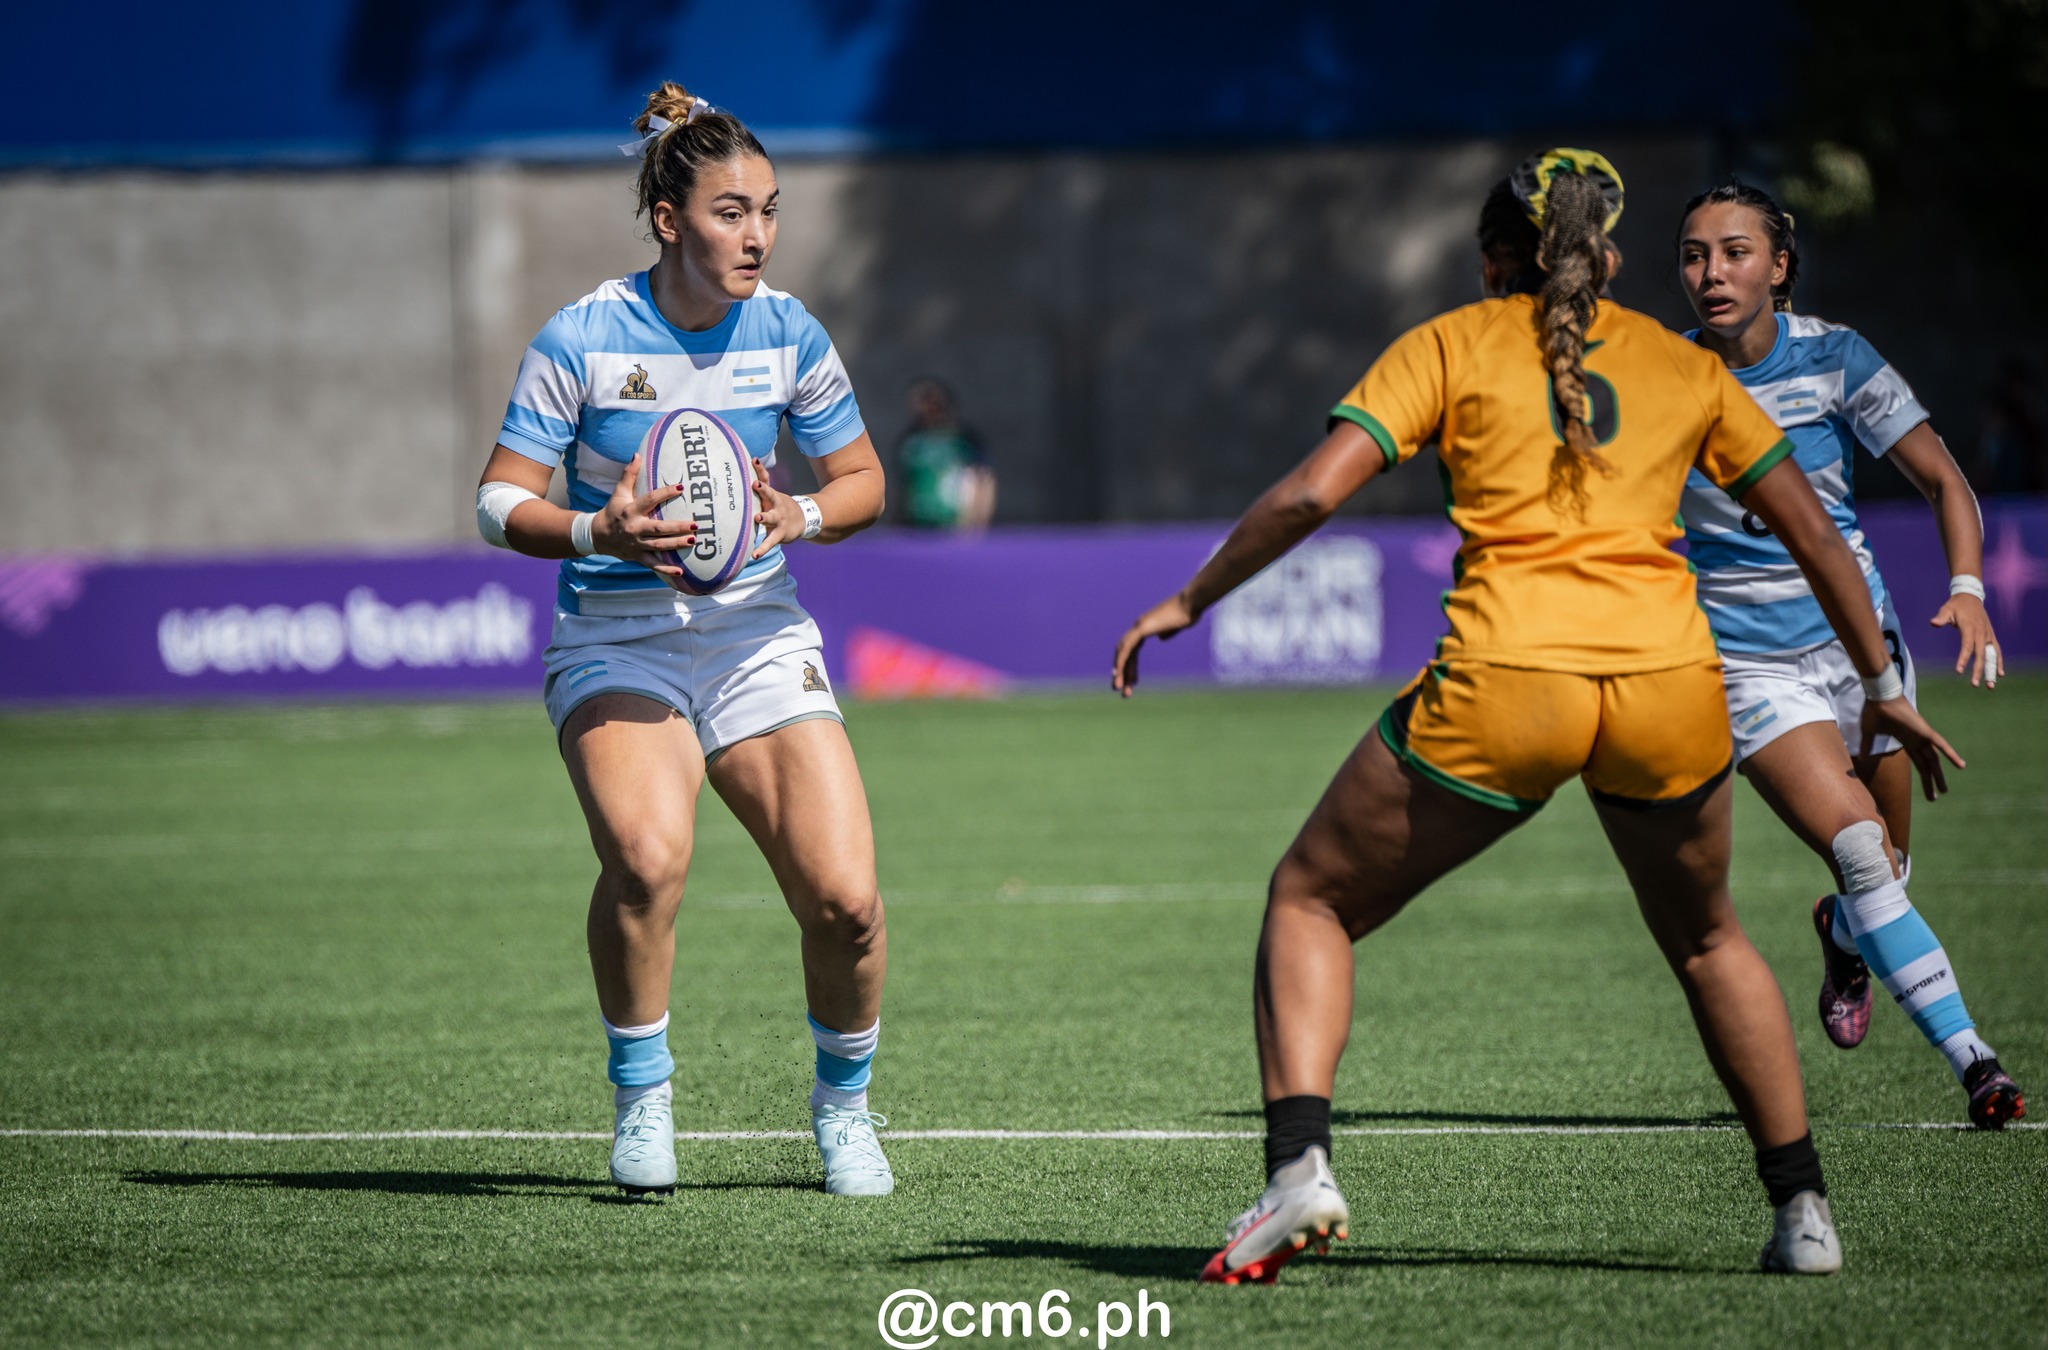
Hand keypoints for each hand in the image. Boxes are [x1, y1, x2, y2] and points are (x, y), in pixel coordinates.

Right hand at [594, 452, 696, 587]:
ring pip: (659, 546)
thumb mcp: (619, 492)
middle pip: (658, 528)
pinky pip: (654, 564)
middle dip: (677, 527)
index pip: (650, 500)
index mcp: (631, 510)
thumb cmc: (613, 510)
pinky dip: (666, 570)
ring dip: (676, 544)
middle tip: (696, 525)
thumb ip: (629, 474)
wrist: (597, 535)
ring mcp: (637, 544)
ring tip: (694, 541)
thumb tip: (637, 454)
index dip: (665, 493)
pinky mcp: (638, 556)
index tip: (681, 487)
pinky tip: (681, 572)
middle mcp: (634, 528)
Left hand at [749, 456, 802, 558]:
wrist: (805, 519)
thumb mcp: (772, 496)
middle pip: (769, 494)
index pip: (765, 479)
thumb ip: (759, 486)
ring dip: (764, 517)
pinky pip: (770, 542)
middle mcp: (775, 505)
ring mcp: (779, 519)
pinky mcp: (779, 534)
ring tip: (757, 517)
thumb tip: (742, 469)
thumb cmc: (780, 506)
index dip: (760, 469)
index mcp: (771, 495)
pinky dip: (762, 549)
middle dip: (762, 489)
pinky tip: (754, 555)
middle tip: (755, 484)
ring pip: (771, 517)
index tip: (754, 460)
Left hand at [1112, 593, 1197, 696]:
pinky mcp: (1142, 628)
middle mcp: (1139, 626)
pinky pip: (1127, 648)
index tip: (1133, 682)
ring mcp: (1139, 626)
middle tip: (1119, 690)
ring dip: (1119, 671)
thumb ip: (1168, 632)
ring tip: (1117, 689)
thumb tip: (1160, 638)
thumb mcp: (1177, 626)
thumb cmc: (1189, 612)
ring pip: (1123, 652)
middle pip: (1125, 652)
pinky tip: (1118, 674)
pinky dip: (1121, 661)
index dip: (1131, 666)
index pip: (1133, 650)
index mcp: (1147, 627)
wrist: (1192, 603)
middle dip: (1122, 672)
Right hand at [1859, 695, 1965, 801]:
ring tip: (1944, 791)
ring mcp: (1922, 736)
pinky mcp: (1925, 732)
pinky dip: (1951, 755)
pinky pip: (1941, 745)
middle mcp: (1917, 741)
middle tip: (1936, 797)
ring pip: (1934, 760)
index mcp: (1907, 742)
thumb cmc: (1873, 712)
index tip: (1926, 791)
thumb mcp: (1869, 734)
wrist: (1879, 697)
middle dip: (1931, 782)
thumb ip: (1867, 746)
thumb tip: (1861, 758)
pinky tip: (1961, 766)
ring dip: (1939, 776)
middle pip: (1927, 766)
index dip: (1923, 778)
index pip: (1918, 764)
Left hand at [1930, 592, 2000, 688]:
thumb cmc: (1956, 605)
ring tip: (1990, 686)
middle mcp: (1982, 633)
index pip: (1967, 646)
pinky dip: (1998, 662)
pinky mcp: (1991, 636)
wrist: (1971, 597)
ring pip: (1992, 655)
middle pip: (1981, 655)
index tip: (1959, 671)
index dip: (1964, 659)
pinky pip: (1996, 651)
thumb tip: (1933, 623)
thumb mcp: (1946, 609)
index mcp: (1970, 628)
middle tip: (1975, 685)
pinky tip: (1999, 674)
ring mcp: (1988, 635)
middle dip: (1979, 670)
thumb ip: (1941, 617)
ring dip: (1992, 670)